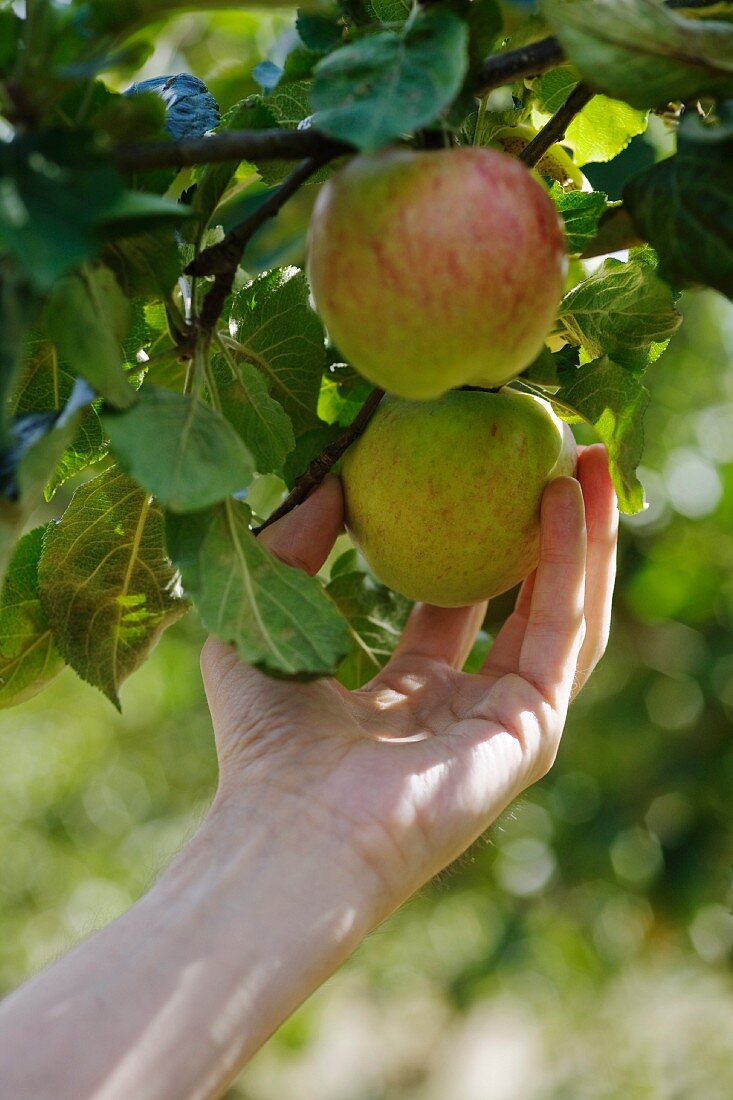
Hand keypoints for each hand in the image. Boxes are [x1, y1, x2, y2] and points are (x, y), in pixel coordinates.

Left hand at [201, 445, 617, 926]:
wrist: (295, 830)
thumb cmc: (263, 744)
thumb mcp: (265, 621)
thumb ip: (292, 546)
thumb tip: (329, 480)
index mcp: (402, 696)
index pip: (451, 608)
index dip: (467, 543)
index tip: (475, 476)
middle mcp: (460, 708)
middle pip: (520, 605)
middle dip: (540, 532)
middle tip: (553, 456)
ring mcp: (501, 722)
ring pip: (563, 614)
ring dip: (581, 537)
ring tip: (586, 459)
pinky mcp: (531, 729)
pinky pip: (564, 632)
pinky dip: (572, 565)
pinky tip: (563, 500)